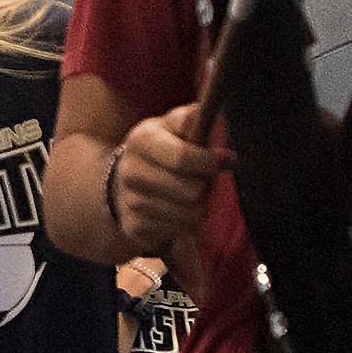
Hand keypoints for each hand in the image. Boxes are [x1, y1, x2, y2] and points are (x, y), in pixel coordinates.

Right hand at [111, 107, 229, 255]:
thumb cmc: (160, 147)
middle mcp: (132, 172)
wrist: (123, 179)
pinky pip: (179, 231)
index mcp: (142, 141)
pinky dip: (184, 222)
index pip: (182, 157)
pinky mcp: (135, 228)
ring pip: (190, 214)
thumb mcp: (172, 125)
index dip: (210, 161)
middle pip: (192, 191)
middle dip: (206, 186)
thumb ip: (192, 121)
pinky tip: (175, 210)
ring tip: (189, 195)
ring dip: (198, 206)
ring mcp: (131, 203)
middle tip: (203, 179)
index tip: (227, 159)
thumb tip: (214, 131)